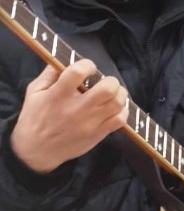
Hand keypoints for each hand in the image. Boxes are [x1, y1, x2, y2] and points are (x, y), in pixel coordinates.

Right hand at [10, 61, 127, 173]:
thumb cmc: (34, 118)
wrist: (36, 151)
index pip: (78, 72)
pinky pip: (121, 120)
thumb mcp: (34, 93)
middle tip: (104, 82)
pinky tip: (114, 108)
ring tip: (112, 93)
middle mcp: (76, 109)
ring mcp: (90, 123)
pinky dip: (123, 111)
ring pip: (117, 103)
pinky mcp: (98, 134)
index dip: (87, 65)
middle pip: (107, 88)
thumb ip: (48, 74)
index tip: (87, 68)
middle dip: (110, 80)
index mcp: (58, 96)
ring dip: (119, 94)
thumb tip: (62, 59)